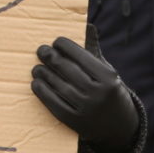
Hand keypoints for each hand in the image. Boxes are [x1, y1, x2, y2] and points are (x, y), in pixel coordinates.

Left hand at [32, 35, 138, 152]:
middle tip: (40, 50)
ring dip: (42, 73)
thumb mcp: (106, 71)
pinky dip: (41, 90)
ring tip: (36, 68)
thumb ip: (93, 50)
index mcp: (107, 77)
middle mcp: (97, 92)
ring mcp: (85, 107)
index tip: (55, 41)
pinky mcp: (73, 120)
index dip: (64, 46)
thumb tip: (88, 25)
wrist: (117, 126)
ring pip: (57, 84)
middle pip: (66, 68)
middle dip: (50, 57)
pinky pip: (52, 102)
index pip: (80, 55)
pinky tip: (36, 83)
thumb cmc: (107, 90)